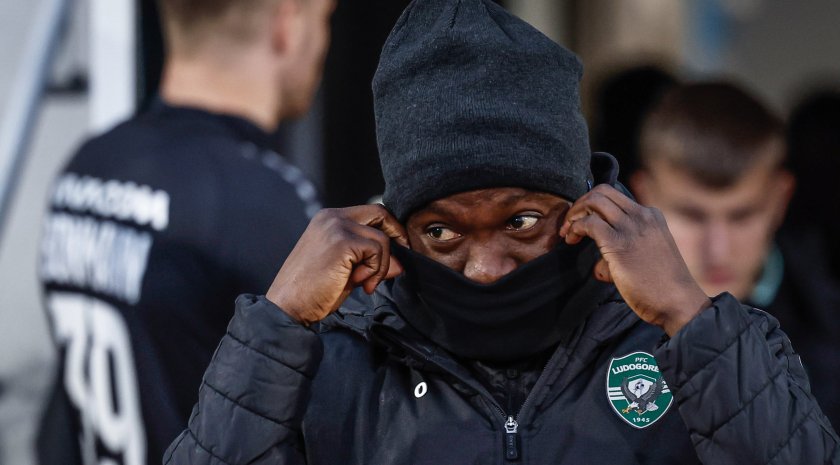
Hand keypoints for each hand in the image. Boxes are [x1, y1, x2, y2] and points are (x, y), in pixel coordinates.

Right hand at [266, 205, 407, 324]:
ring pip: (382, 239)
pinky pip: (377, 251)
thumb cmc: (314, 292)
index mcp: (329, 219)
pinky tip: (359, 283)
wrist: (288, 306)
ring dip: (380, 267)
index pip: (370, 213)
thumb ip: (371, 262)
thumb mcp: (348, 272)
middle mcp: (332, 217)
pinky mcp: (343, 241)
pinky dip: (375, 271)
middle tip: (396, 264)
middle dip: (396, 236)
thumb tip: (399, 263)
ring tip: (363, 284)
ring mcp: (337, 226)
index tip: (397, 252)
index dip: (389, 229)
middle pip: (380, 213)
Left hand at [559, 185, 710, 335]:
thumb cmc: (663, 286)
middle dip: (580, 204)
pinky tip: (572, 240)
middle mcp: (642, 215)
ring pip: (594, 201)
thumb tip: (601, 265)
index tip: (582, 223)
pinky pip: (589, 223)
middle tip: (570, 224)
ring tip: (568, 233)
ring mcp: (631, 227)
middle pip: (602, 191)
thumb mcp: (649, 256)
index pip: (615, 197)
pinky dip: (575, 228)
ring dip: (574, 214)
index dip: (593, 206)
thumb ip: (626, 251)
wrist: (678, 302)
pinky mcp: (619, 243)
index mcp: (651, 216)